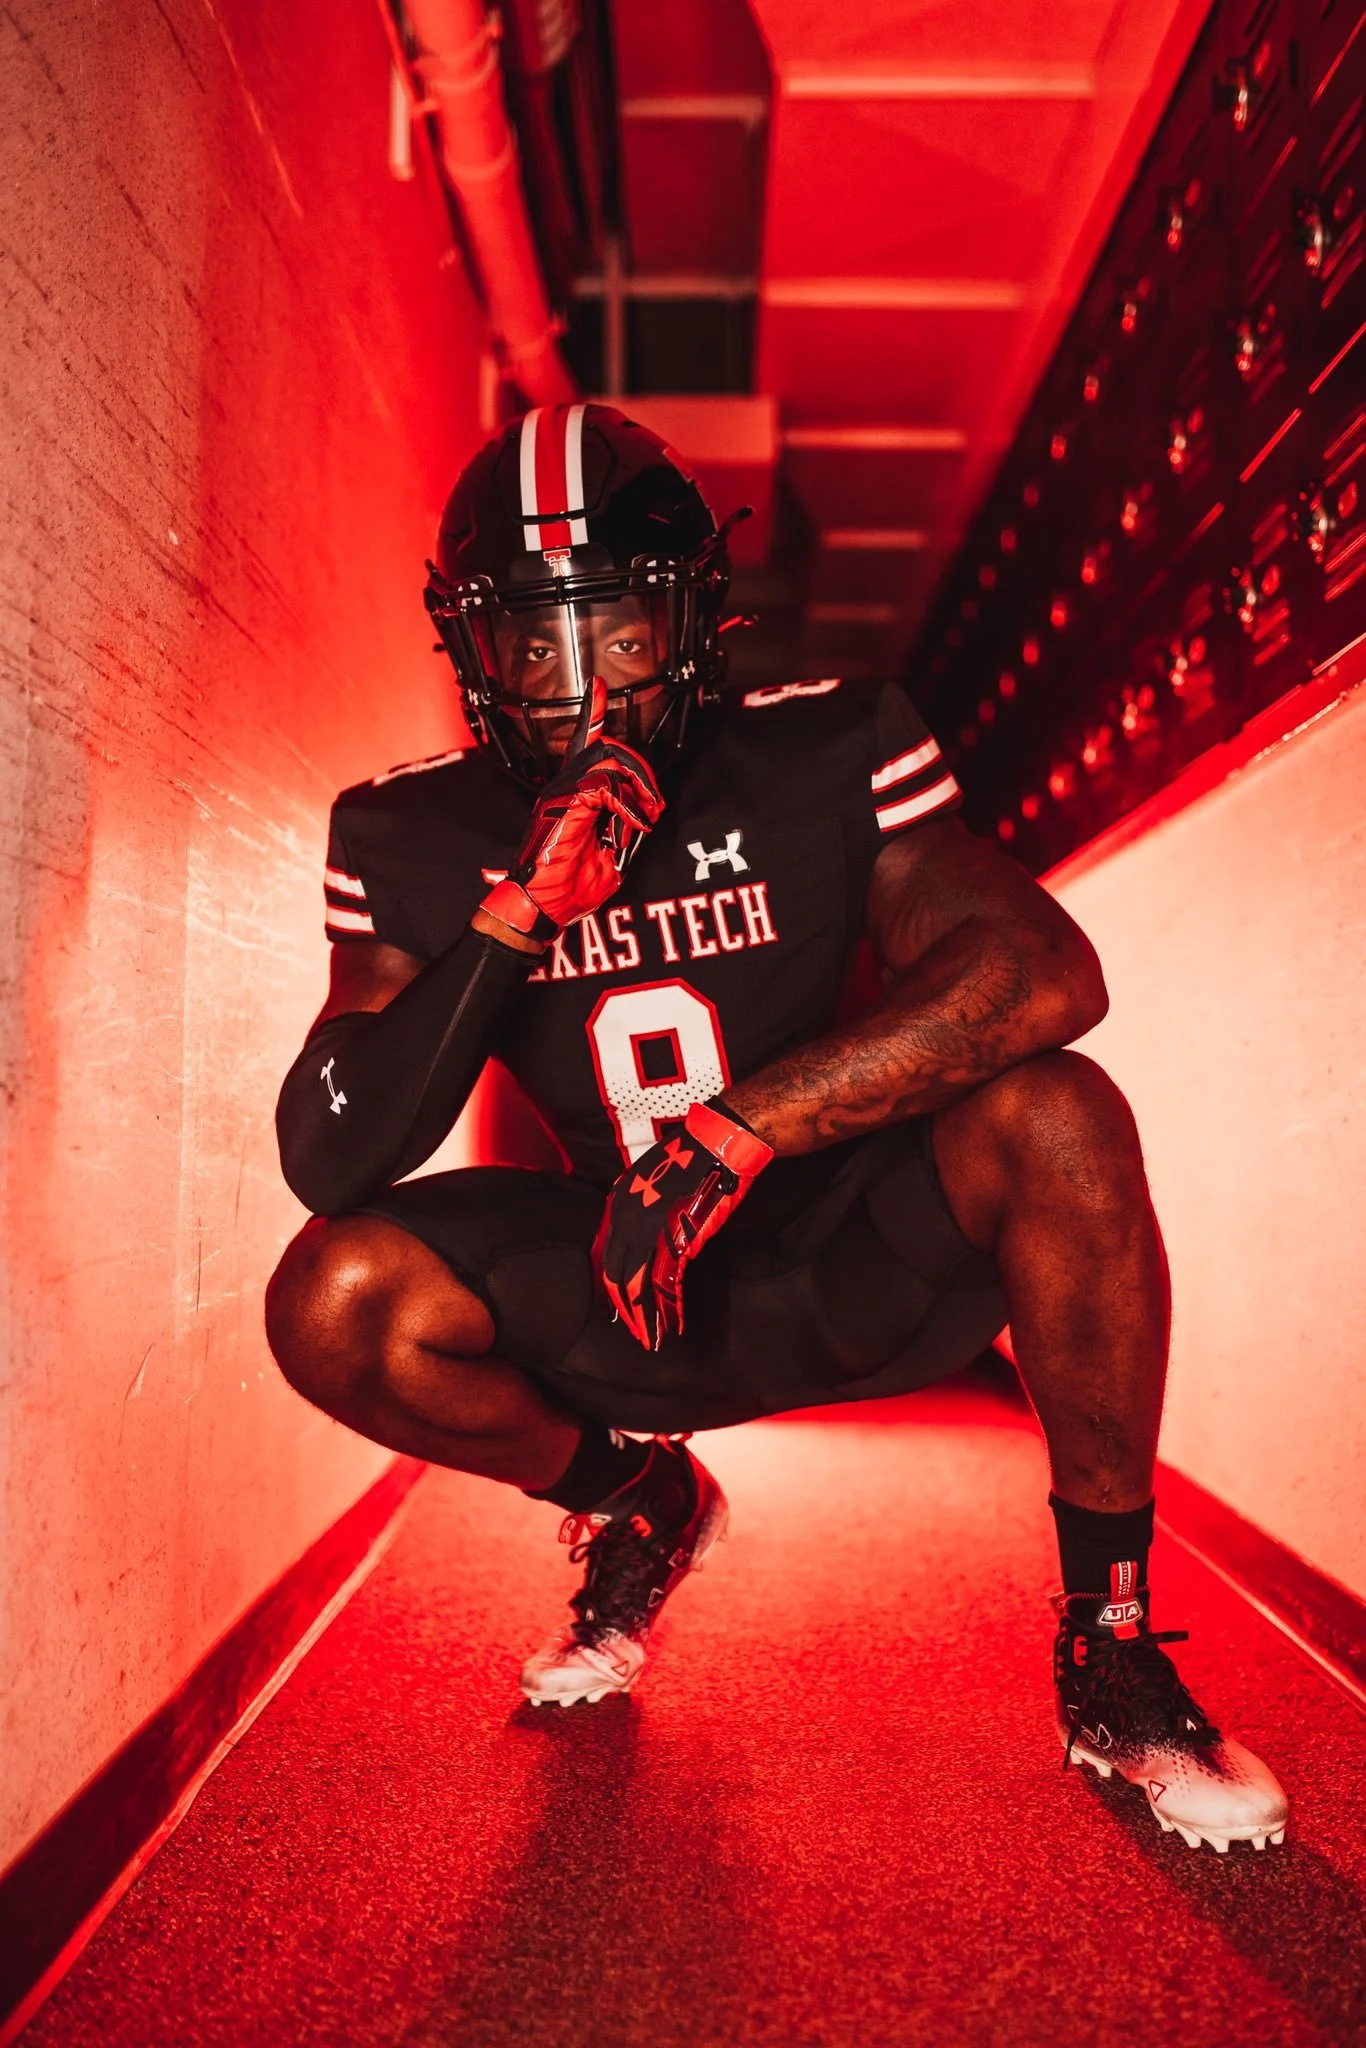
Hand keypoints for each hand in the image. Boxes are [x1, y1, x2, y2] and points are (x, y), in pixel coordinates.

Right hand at [480, 676, 662, 942]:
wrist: (541, 907)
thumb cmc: (567, 890)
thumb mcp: (609, 857)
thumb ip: (622, 829)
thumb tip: (643, 814)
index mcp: (571, 795)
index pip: (583, 745)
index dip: (592, 714)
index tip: (598, 687)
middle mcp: (563, 788)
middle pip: (607, 748)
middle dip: (640, 769)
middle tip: (654, 804)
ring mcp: (562, 794)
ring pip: (608, 758)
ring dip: (637, 785)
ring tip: (646, 816)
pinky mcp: (565, 803)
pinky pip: (605, 784)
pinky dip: (628, 805)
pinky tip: (633, 826)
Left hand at [596, 1100, 772, 1348]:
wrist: (722, 1140)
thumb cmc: (696, 1159)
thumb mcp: (659, 1184)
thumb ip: (648, 1214)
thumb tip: (651, 1245)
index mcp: (619, 1200)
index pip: (606, 1252)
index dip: (609, 1284)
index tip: (615, 1308)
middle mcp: (626, 1212)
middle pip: (616, 1273)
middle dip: (624, 1307)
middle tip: (635, 1332)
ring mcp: (649, 1224)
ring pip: (638, 1282)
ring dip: (645, 1315)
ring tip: (652, 1338)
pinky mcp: (676, 1233)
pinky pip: (665, 1279)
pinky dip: (668, 1306)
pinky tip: (673, 1323)